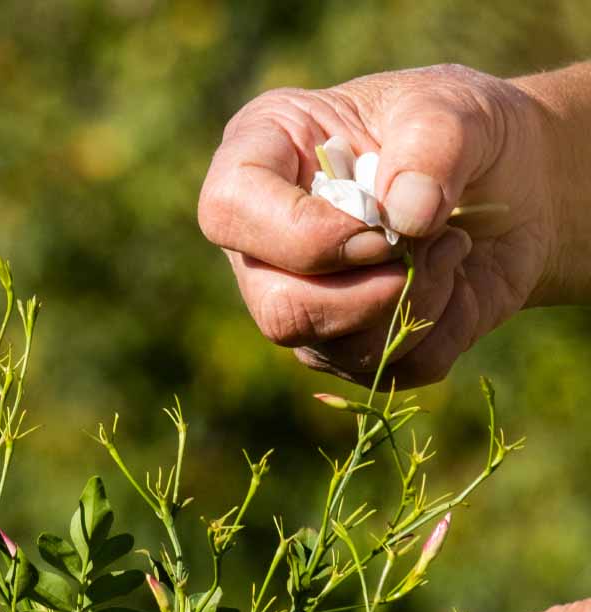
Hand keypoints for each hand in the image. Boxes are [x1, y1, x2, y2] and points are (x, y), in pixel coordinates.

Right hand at [198, 63, 561, 388]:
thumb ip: (434, 144)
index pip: (228, 211)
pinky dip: (439, 332)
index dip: (302, 235)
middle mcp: (266, 241)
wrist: (517, 187)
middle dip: (367, 293)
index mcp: (263, 156)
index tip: (379, 227)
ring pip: (328, 349)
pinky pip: (383, 370)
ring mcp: (301, 302)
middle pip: (277, 308)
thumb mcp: (457, 106)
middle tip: (431, 244)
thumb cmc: (467, 130)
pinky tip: (457, 283)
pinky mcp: (345, 349)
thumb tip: (406, 218)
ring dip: (412, 304)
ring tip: (453, 246)